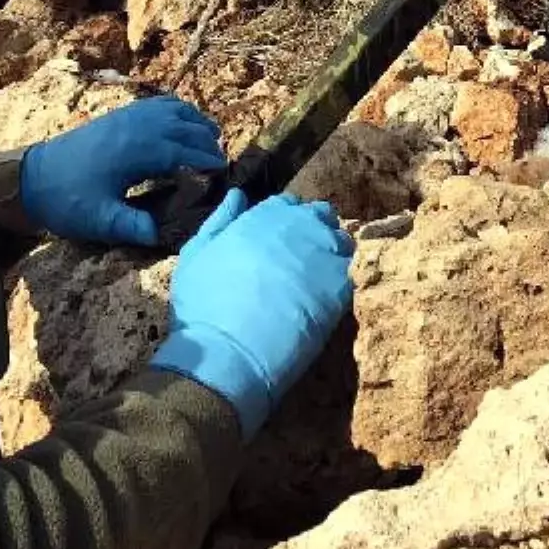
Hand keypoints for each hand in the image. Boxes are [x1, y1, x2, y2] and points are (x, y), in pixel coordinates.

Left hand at [19, 96, 225, 245]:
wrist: (31, 178)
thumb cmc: (67, 201)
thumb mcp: (100, 220)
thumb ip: (132, 226)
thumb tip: (162, 235)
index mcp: (136, 151)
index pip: (183, 150)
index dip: (205, 160)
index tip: (223, 171)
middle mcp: (136, 127)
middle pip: (184, 127)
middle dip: (206, 140)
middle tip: (222, 159)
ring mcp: (128, 116)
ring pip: (174, 110)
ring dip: (195, 121)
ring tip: (212, 137)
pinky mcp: (119, 114)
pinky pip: (158, 103)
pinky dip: (177, 108)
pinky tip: (183, 119)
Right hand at [151, 190, 354, 439]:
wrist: (229, 353)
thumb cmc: (204, 304)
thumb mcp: (196, 254)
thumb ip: (220, 219)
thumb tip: (238, 195)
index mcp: (266, 215)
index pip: (289, 204)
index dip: (285, 222)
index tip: (280, 241)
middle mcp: (301, 226)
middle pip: (320, 216)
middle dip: (313, 230)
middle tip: (301, 259)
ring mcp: (325, 254)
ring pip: (341, 241)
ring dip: (331, 253)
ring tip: (316, 280)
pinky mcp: (342, 286)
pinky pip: (352, 273)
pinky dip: (341, 282)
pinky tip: (325, 301)